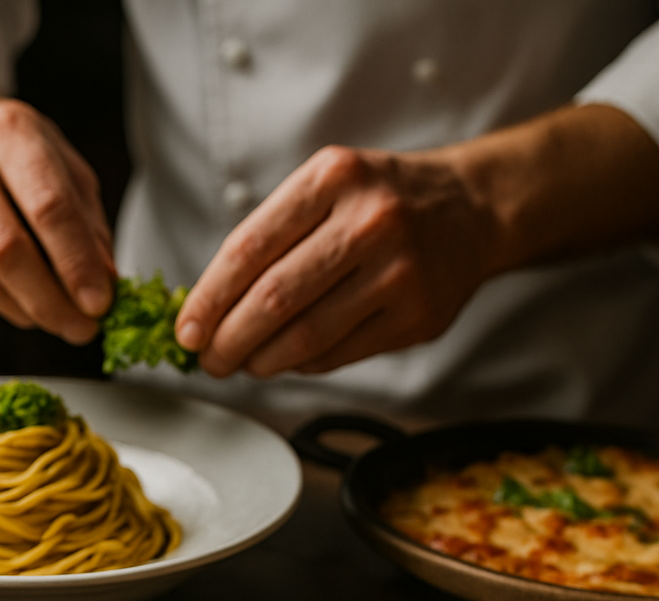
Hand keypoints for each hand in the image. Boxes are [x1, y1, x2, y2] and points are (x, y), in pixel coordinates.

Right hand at [0, 60, 115, 341]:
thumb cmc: (18, 157)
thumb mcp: (67, 172)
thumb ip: (88, 227)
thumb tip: (102, 284)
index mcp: (10, 131)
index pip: (48, 207)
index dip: (76, 263)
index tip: (99, 303)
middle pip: (5, 248)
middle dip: (50, 300)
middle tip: (82, 327)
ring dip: (25, 309)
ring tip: (56, 315)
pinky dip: (0, 303)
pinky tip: (21, 298)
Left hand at [175, 146, 499, 377]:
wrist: (472, 210)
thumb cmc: (380, 200)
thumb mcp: (327, 186)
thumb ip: (271, 235)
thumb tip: (206, 307)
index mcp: (333, 178)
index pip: (248, 248)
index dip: (207, 298)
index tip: (186, 330)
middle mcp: (370, 220)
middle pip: (273, 299)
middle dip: (228, 340)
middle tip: (209, 359)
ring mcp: (399, 271)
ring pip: (305, 336)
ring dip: (260, 360)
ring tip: (242, 362)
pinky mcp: (417, 317)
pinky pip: (338, 354)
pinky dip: (301, 363)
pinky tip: (288, 358)